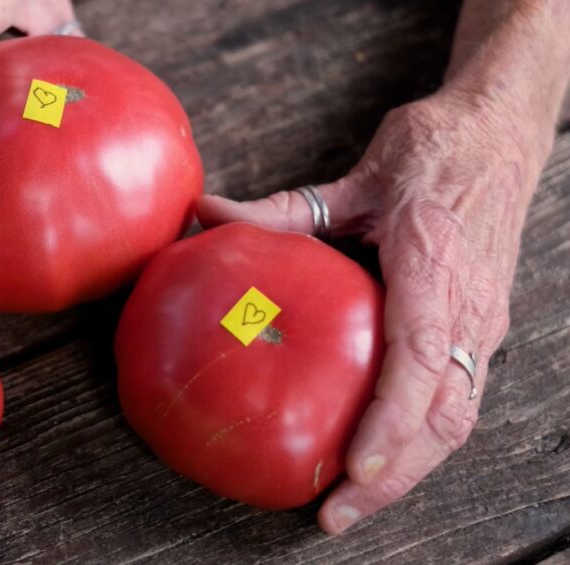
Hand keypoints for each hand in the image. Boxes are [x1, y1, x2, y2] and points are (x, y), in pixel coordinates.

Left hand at [196, 89, 550, 532]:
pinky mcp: (480, 327)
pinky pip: (457, 397)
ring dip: (410, 469)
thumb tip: (204, 215)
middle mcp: (468, 306)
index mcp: (433, 266)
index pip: (420, 358)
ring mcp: (482, 321)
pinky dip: (421, 438)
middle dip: (395, 474)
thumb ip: (282, 209)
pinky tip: (380, 458)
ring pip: (457, 417)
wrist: (501, 130)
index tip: (355, 463)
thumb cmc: (432, 150)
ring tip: (353, 503)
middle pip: (445, 414)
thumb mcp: (357, 177)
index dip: (391, 420)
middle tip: (336, 513)